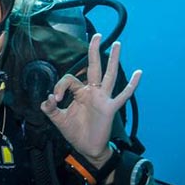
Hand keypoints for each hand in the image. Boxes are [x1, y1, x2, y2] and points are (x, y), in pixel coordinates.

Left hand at [40, 33, 140, 162]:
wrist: (87, 148)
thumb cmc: (75, 132)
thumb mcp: (59, 119)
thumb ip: (50, 109)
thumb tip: (46, 100)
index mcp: (80, 93)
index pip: (70, 79)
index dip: (59, 86)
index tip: (54, 100)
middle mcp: (93, 92)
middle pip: (94, 67)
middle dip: (94, 51)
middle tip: (96, 35)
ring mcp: (103, 99)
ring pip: (109, 76)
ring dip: (113, 60)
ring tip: (117, 44)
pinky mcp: (110, 108)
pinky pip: (123, 95)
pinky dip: (131, 85)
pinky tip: (138, 73)